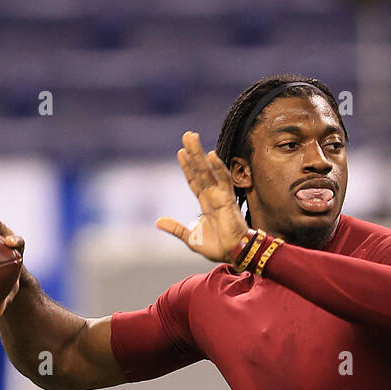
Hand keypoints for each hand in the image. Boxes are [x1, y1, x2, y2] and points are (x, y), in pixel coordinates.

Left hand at [156, 132, 249, 263]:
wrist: (233, 254)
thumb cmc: (216, 247)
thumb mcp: (190, 238)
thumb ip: (176, 228)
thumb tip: (158, 222)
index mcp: (205, 203)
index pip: (194, 180)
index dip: (187, 167)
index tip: (180, 152)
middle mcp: (212, 195)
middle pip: (199, 170)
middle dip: (193, 152)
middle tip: (187, 134)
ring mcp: (220, 195)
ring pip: (208, 170)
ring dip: (200, 154)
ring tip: (192, 137)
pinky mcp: (228, 199)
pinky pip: (223, 180)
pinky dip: (218, 167)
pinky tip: (211, 154)